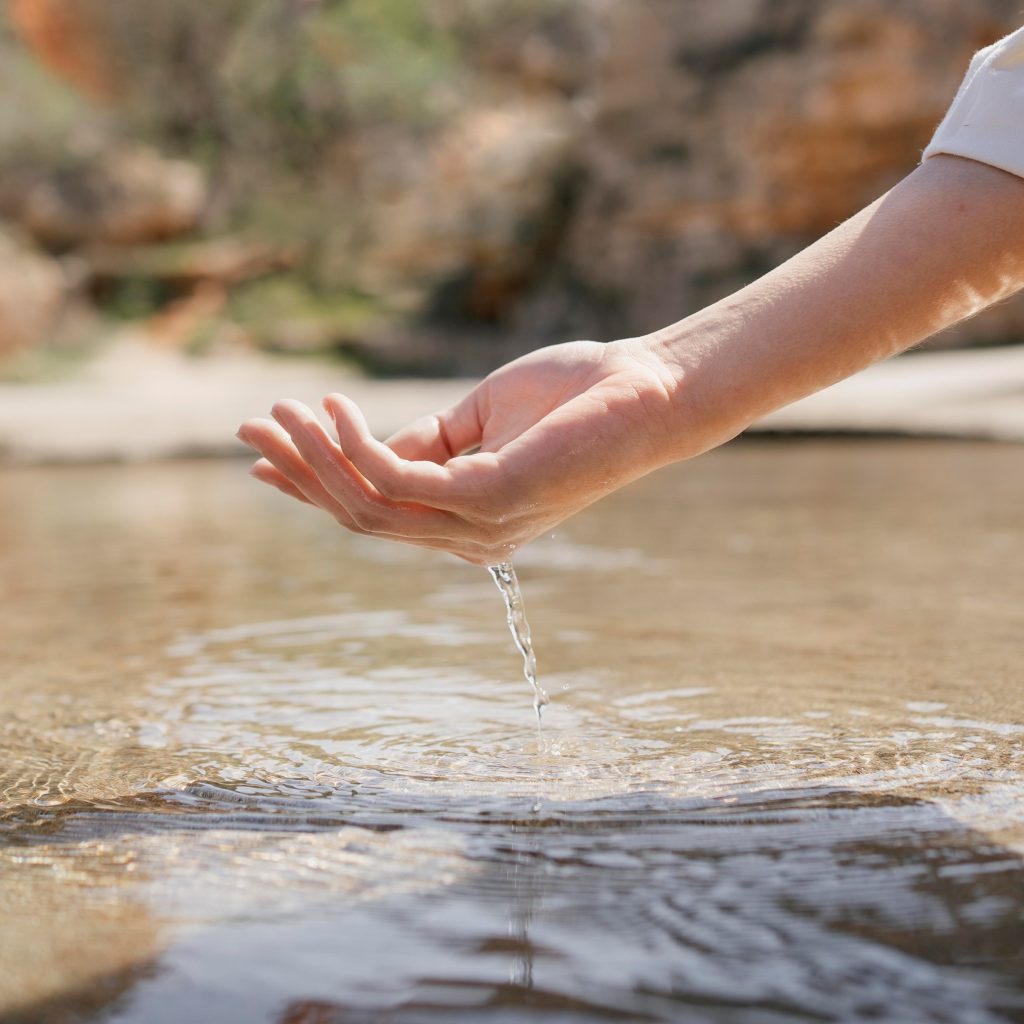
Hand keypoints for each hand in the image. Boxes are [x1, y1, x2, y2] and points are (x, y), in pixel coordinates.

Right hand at [236, 338, 679, 563]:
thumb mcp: (477, 420)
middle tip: (248, 427)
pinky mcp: (490, 501)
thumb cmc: (572, 398)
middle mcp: (468, 537)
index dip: (313, 486)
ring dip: (314, 456)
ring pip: (367, 505)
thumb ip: (423, 442)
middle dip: (298, 472)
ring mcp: (479, 526)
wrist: (647, 389)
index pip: (375, 512)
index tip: (263, 457)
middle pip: (358, 516)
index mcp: (466, 520)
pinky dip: (355, 445)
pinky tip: (333, 408)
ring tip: (279, 409)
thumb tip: (361, 444)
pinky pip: (397, 480)